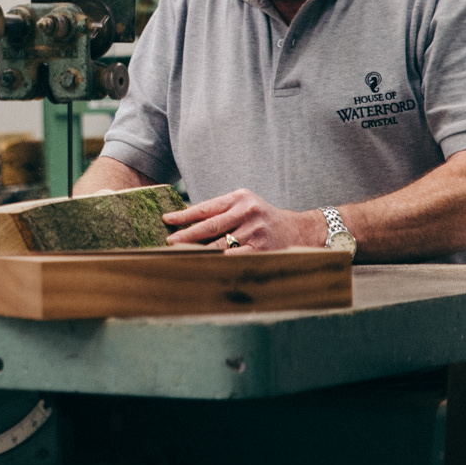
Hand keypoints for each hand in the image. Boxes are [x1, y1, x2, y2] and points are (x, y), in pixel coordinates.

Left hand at [164, 189, 323, 252]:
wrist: (298, 230)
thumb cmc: (262, 217)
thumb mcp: (244, 205)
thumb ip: (220, 211)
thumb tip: (186, 221)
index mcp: (239, 198)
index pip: (206, 207)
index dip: (185, 215)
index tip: (167, 219)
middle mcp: (247, 212)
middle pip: (210, 226)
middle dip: (186, 235)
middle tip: (168, 241)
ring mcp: (254, 231)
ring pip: (219, 245)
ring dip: (198, 252)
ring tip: (180, 255)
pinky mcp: (261, 249)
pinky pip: (233, 258)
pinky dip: (217, 263)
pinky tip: (204, 266)